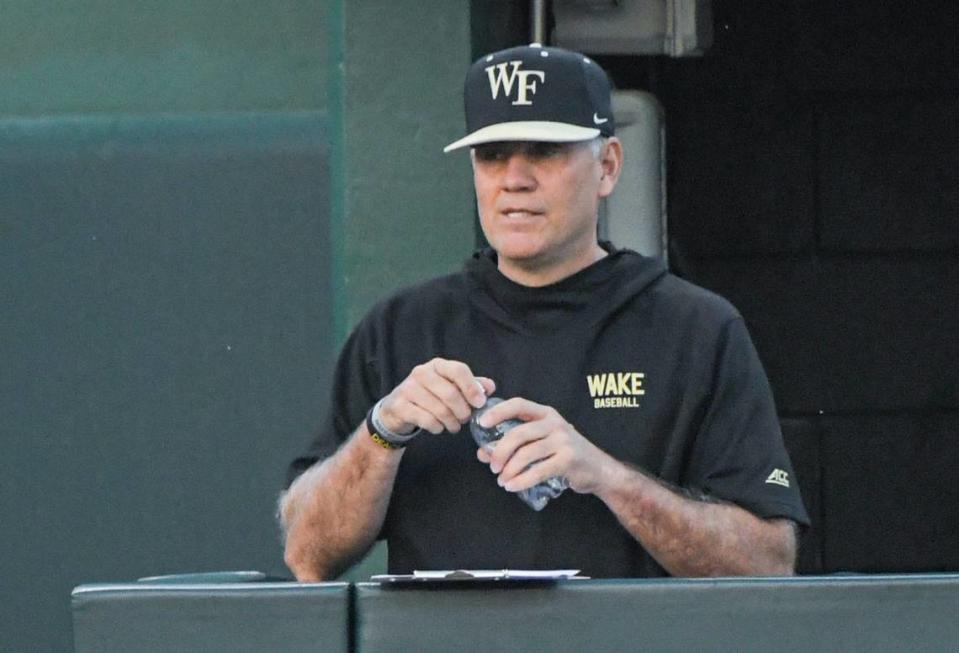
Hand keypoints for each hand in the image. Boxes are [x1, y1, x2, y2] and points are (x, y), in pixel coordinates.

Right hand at [378, 358, 494, 434]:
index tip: (480, 403)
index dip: (472, 387)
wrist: (397, 409)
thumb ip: (471, 386)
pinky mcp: (400, 406)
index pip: (458, 370)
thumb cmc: (429, 396)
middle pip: (450, 393)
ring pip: (439, 409)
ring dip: (452, 422)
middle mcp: (421, 373)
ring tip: (454, 426)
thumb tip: (490, 387)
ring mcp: (408, 389)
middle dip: (463, 411)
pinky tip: (439, 427)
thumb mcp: (450, 387)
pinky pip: (426, 420)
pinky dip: (437, 427)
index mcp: (437, 365)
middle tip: (466, 419)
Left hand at [475, 398, 612, 494]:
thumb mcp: (541, 444)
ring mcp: (563, 441)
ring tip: (502, 480)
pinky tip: (512, 486)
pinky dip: (521, 481)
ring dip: (509, 470)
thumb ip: (514, 445)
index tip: (482, 422)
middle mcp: (555, 423)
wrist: (598, 470)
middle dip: (500, 451)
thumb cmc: (565, 454)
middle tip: (492, 466)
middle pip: (518, 434)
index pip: (518, 404)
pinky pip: (538, 470)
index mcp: (546, 414)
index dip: (498, 412)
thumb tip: (483, 454)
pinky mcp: (567, 460)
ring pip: (526, 454)